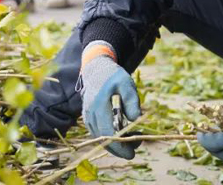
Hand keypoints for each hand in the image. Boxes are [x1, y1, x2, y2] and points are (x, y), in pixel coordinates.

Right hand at [80, 41, 141, 158]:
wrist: (96, 69)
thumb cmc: (114, 77)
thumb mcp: (126, 84)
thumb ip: (131, 101)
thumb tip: (135, 120)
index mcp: (99, 104)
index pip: (107, 132)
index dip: (119, 146)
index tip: (132, 153)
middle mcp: (89, 112)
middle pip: (102, 138)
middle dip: (118, 148)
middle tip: (134, 149)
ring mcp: (86, 115)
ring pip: (99, 137)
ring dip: (114, 144)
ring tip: (131, 140)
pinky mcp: (87, 117)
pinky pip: (97, 133)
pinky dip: (108, 138)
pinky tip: (121, 136)